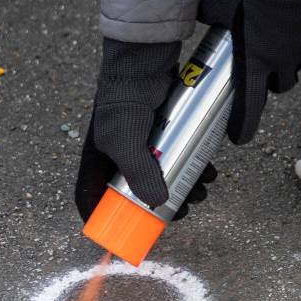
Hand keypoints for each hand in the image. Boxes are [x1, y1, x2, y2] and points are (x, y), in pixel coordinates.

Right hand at [74, 38, 217, 221]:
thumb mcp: (126, 143)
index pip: (91, 198)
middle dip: (163, 207)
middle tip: (184, 211)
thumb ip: (139, 175)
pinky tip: (209, 170)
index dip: (102, 220)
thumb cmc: (124, 102)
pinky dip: (194, 167)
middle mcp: (118, 156)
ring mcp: (143, 145)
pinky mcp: (165, 134)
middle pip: (137, 195)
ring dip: (185, 189)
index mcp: (97, 162)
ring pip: (163, 178)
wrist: (144, 63)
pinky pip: (179, 158)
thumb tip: (161, 204)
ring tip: (202, 189)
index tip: (120, 237)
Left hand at [198, 0, 300, 144]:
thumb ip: (206, 13)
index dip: (244, 125)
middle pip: (279, 87)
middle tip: (261, 69)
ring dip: (286, 65)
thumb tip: (195, 12)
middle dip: (271, 83)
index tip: (239, 138)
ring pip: (296, 69)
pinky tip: (292, 27)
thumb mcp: (219, 2)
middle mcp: (281, 61)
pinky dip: (300, 43)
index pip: (251, 105)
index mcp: (255, 61)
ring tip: (277, 47)